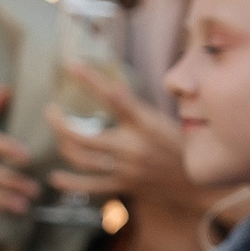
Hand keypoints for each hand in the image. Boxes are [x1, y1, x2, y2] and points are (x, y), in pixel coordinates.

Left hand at [46, 63, 195, 206]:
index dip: (90, 80)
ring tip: (59, 134)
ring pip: (81, 158)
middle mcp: (131, 147)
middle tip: (51, 110)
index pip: (113, 97)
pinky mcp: (124, 186)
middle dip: (59, 122)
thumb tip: (113, 86)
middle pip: (82, 135)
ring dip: (63, 145)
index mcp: (144, 125)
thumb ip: (135, 107)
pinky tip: (55, 177)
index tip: (71, 64)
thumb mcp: (162, 122)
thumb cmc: (181, 148)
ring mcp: (125, 169)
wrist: (198, 185)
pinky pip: (91, 186)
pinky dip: (71, 182)